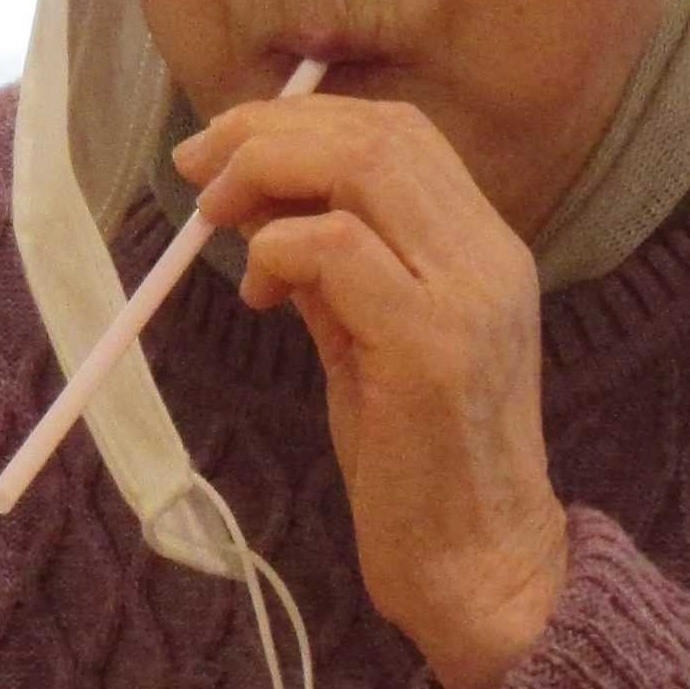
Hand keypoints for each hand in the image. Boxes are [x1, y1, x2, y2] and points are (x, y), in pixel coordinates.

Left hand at [173, 90, 569, 688]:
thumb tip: (260, 206)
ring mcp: (469, 296)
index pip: (400, 132)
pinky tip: (260, 296)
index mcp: (486, 248)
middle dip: (270, 131)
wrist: (481, 569)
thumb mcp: (368, 344)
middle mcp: (490, 256)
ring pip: (363, 167)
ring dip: (267, 173)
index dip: (305, 120)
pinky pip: (336, 249)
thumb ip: (332, 272)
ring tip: (215, 219)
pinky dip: (276, 251)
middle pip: (379, 133)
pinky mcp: (433, 347)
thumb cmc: (419, 465)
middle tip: (199, 167)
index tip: (228, 148)